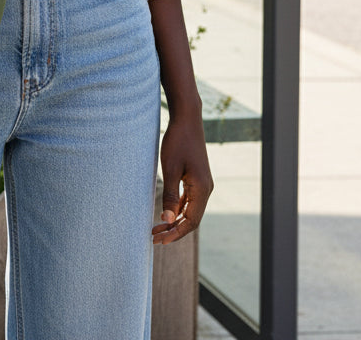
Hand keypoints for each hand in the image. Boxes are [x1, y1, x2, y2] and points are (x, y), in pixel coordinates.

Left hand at [151, 113, 212, 244]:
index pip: (191, 222)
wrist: (187, 119)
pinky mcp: (197, 177)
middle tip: (154, 238)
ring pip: (190, 210)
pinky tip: (167, 212)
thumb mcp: (170, 169)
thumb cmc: (178, 142)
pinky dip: (178, 208)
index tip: (159, 241)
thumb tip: (168, 221)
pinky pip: (189, 199)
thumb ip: (170, 196)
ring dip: (175, 220)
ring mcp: (203, 183)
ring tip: (157, 228)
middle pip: (192, 219)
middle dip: (174, 230)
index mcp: (202, 190)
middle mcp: (206, 189)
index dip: (176, 234)